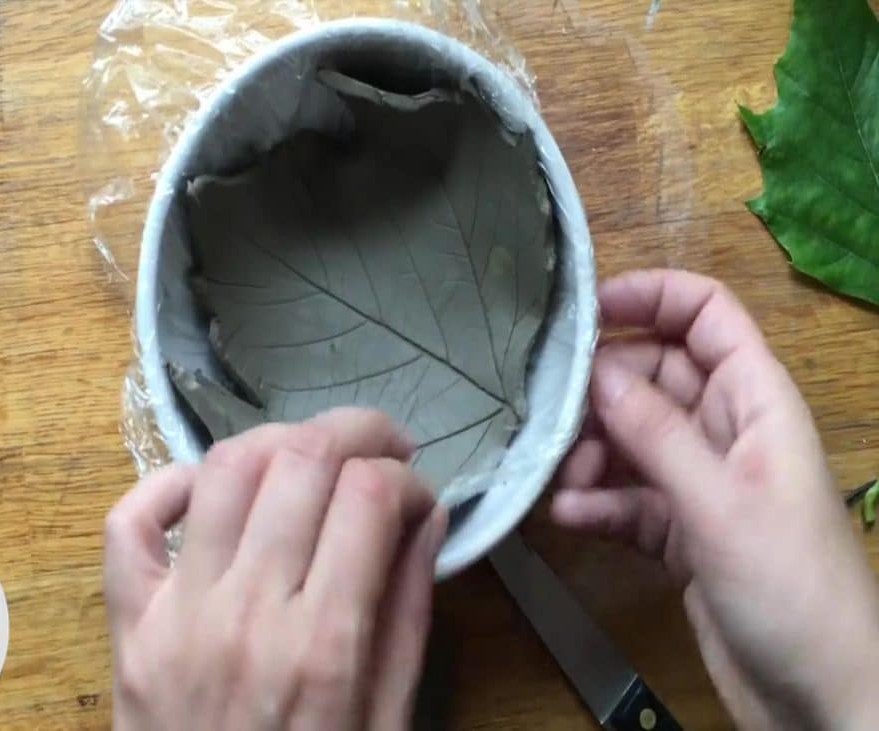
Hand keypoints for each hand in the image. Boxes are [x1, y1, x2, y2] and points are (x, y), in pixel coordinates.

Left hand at [104, 408, 446, 730]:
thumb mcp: (387, 718)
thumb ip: (408, 611)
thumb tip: (426, 514)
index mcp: (323, 646)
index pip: (369, 496)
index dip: (405, 477)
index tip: (418, 494)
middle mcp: (247, 613)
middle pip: (301, 462)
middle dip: (356, 431)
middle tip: (381, 447)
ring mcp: (176, 612)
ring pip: (225, 469)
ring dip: (280, 441)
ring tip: (311, 458)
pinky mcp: (128, 622)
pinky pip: (130, 520)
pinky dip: (170, 481)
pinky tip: (214, 489)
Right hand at [551, 270, 878, 728]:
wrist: (820, 696)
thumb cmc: (790, 588)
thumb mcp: (719, 502)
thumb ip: (655, 433)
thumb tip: (596, 370)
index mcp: (756, 401)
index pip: (705, 315)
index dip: (649, 297)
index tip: (584, 313)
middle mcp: (727, 430)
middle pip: (653, 376)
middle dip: (603, 393)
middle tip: (555, 418)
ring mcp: (702, 481)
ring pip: (632, 438)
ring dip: (592, 454)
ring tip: (563, 481)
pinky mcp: (680, 529)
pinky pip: (628, 496)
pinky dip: (598, 502)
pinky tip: (570, 516)